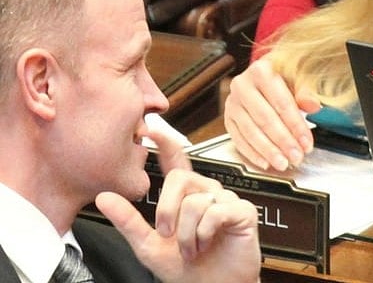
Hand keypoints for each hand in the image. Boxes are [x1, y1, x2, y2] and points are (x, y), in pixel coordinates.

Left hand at [94, 130, 260, 282]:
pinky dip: (204, 233)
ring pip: (196, 202)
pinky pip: (216, 212)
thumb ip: (128, 221)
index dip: (166, 143)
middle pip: (181, 180)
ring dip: (186, 234)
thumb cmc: (185, 269)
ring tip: (190, 249)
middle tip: (166, 234)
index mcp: (185, 196)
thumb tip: (104, 197)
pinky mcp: (243, 212)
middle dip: (167, 210)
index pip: (176, 161)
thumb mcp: (148, 245)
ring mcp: (226, 200)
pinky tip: (206, 243)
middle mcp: (206, 192)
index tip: (152, 129)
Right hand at [223, 56, 320, 170]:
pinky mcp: (228, 118)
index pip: (281, 103)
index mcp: (261, 71)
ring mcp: (232, 103)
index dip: (295, 126)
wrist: (265, 73)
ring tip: (283, 163)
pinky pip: (238, 139)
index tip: (306, 142)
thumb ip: (305, 92)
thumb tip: (313, 105)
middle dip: (283, 142)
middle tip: (296, 156)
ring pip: (250, 132)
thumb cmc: (284, 74)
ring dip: (268, 151)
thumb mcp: (299, 76)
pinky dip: (252, 153)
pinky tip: (265, 162)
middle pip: (265, 119)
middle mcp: (242, 85)